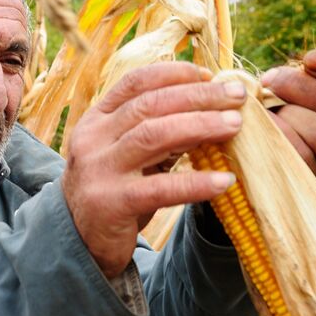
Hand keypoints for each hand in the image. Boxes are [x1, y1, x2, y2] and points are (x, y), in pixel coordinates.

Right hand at [62, 62, 246, 277]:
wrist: (79, 241)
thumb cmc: (114, 190)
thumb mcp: (128, 154)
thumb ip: (156, 130)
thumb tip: (210, 108)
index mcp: (96, 120)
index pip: (135, 83)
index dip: (174, 73)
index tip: (209, 74)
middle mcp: (93, 139)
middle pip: (150, 105)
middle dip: (197, 96)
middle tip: (236, 95)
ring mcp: (99, 170)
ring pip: (153, 136)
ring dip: (200, 125)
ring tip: (235, 125)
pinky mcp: (111, 203)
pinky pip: (160, 189)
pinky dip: (196, 183)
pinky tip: (224, 180)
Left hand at [259, 48, 315, 190]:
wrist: (245, 155)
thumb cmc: (267, 114)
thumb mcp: (282, 87)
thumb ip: (304, 72)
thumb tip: (314, 60)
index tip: (310, 60)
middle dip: (301, 88)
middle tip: (268, 81)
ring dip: (290, 117)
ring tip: (264, 113)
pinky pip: (305, 160)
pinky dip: (280, 141)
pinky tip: (260, 134)